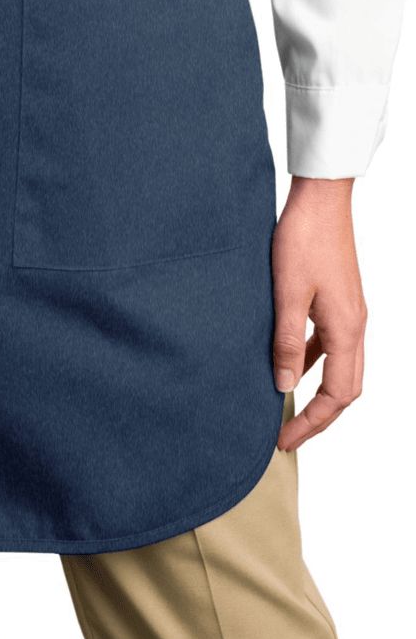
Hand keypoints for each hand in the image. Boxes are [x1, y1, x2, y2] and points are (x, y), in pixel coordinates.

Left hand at [272, 177, 366, 450]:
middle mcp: (355, 326)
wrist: (320, 197)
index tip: (283, 440)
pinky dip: (314, 362)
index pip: (337, 396)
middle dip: (320, 417)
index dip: (312, 423)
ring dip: (319, 392)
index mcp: (347, 329)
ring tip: (288, 407)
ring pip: (342, 368)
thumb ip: (285, 341)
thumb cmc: (303, 238)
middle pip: (346, 389)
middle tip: (287, 434)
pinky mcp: (339, 300)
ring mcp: (350, 312)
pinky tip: (290, 363)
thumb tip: (283, 386)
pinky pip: (332, 345)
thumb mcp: (286, 293)